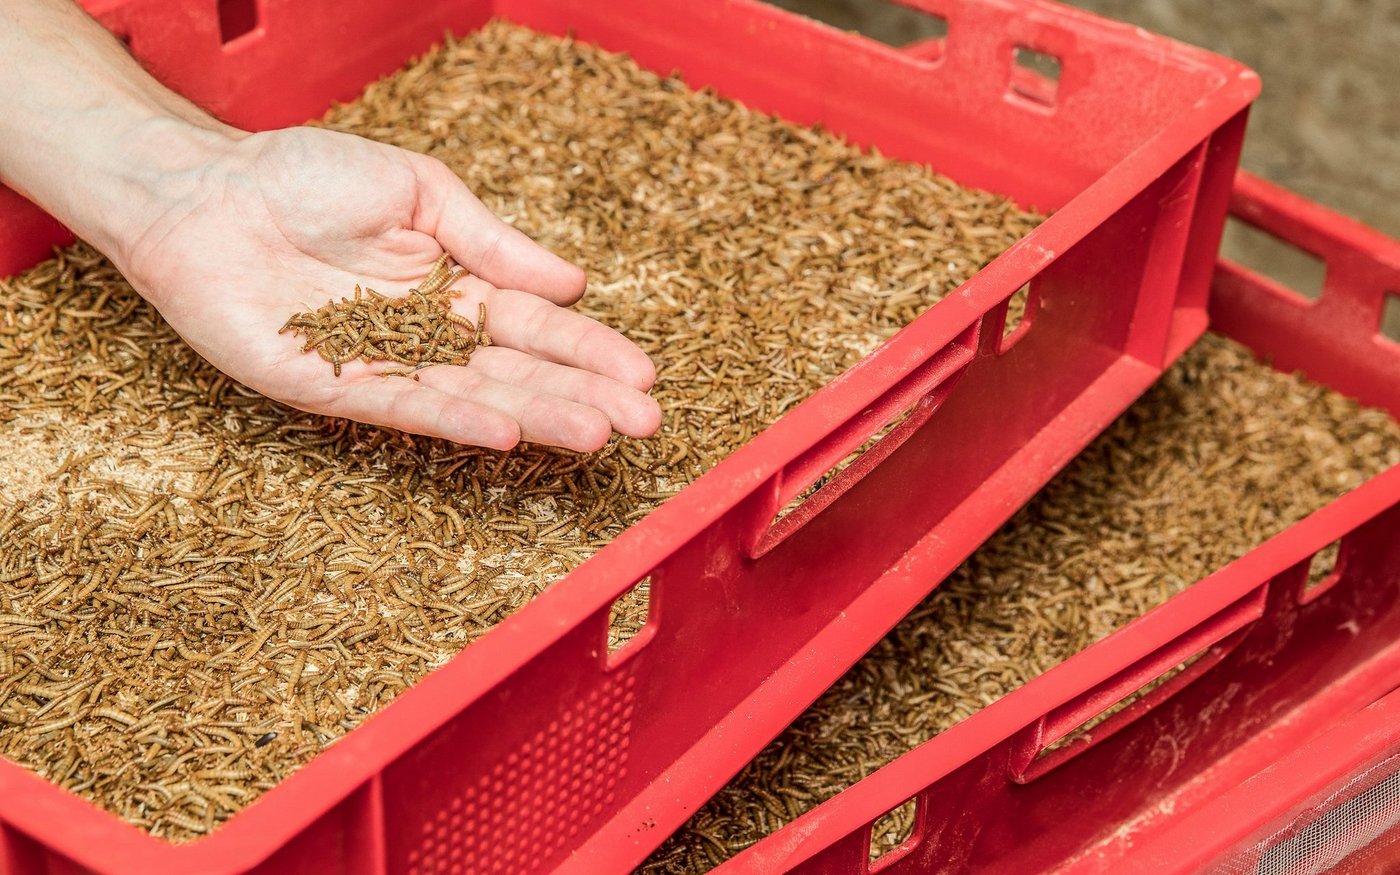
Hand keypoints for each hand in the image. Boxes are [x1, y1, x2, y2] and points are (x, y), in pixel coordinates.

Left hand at [109, 125, 659, 451]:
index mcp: (456, 287)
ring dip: (537, 418)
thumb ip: (490, 240)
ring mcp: (384, 365)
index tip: (644, 373)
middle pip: (518, 372)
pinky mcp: (332, 386)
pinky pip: (402, 405)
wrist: (203, 193)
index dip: (590, 350)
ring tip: (596, 435)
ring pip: (474, 396)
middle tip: (644, 422)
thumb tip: (571, 284)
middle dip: (583, 396)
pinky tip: (503, 432)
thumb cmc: (304, 176)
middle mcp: (428, 335)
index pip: (537, 326)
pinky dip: (453, 417)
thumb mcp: (417, 190)